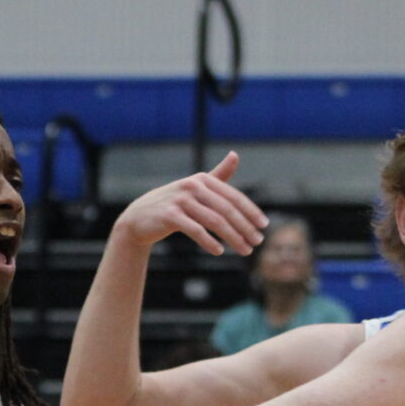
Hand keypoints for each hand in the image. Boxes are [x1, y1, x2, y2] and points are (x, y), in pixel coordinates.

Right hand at [112, 153, 267, 256]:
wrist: (140, 217)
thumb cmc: (173, 203)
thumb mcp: (196, 187)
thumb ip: (217, 175)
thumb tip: (235, 154)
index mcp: (203, 179)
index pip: (233, 197)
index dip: (250, 211)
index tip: (264, 226)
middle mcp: (192, 186)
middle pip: (226, 210)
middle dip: (245, 227)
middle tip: (257, 242)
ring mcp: (180, 201)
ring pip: (214, 221)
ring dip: (233, 238)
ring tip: (245, 250)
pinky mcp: (169, 216)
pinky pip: (195, 230)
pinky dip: (209, 242)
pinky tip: (219, 251)